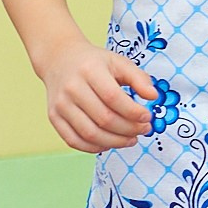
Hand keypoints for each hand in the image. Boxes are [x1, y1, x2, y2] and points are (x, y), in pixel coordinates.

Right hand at [40, 39, 155, 152]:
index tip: (148, 118)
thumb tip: (153, 96)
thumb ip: (139, 78)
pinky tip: (109, 144)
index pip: (113, 97)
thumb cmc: (95, 63)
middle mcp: (72, 89)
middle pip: (103, 118)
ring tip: (131, 140)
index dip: (133, 112)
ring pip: (89, 133)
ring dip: (114, 142)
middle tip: (144, 130)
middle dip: (128, 129)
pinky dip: (93, 147)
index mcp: (90, 71)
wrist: (60, 60)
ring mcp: (60, 105)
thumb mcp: (119, 62)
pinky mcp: (54, 117)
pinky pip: (73, 140)